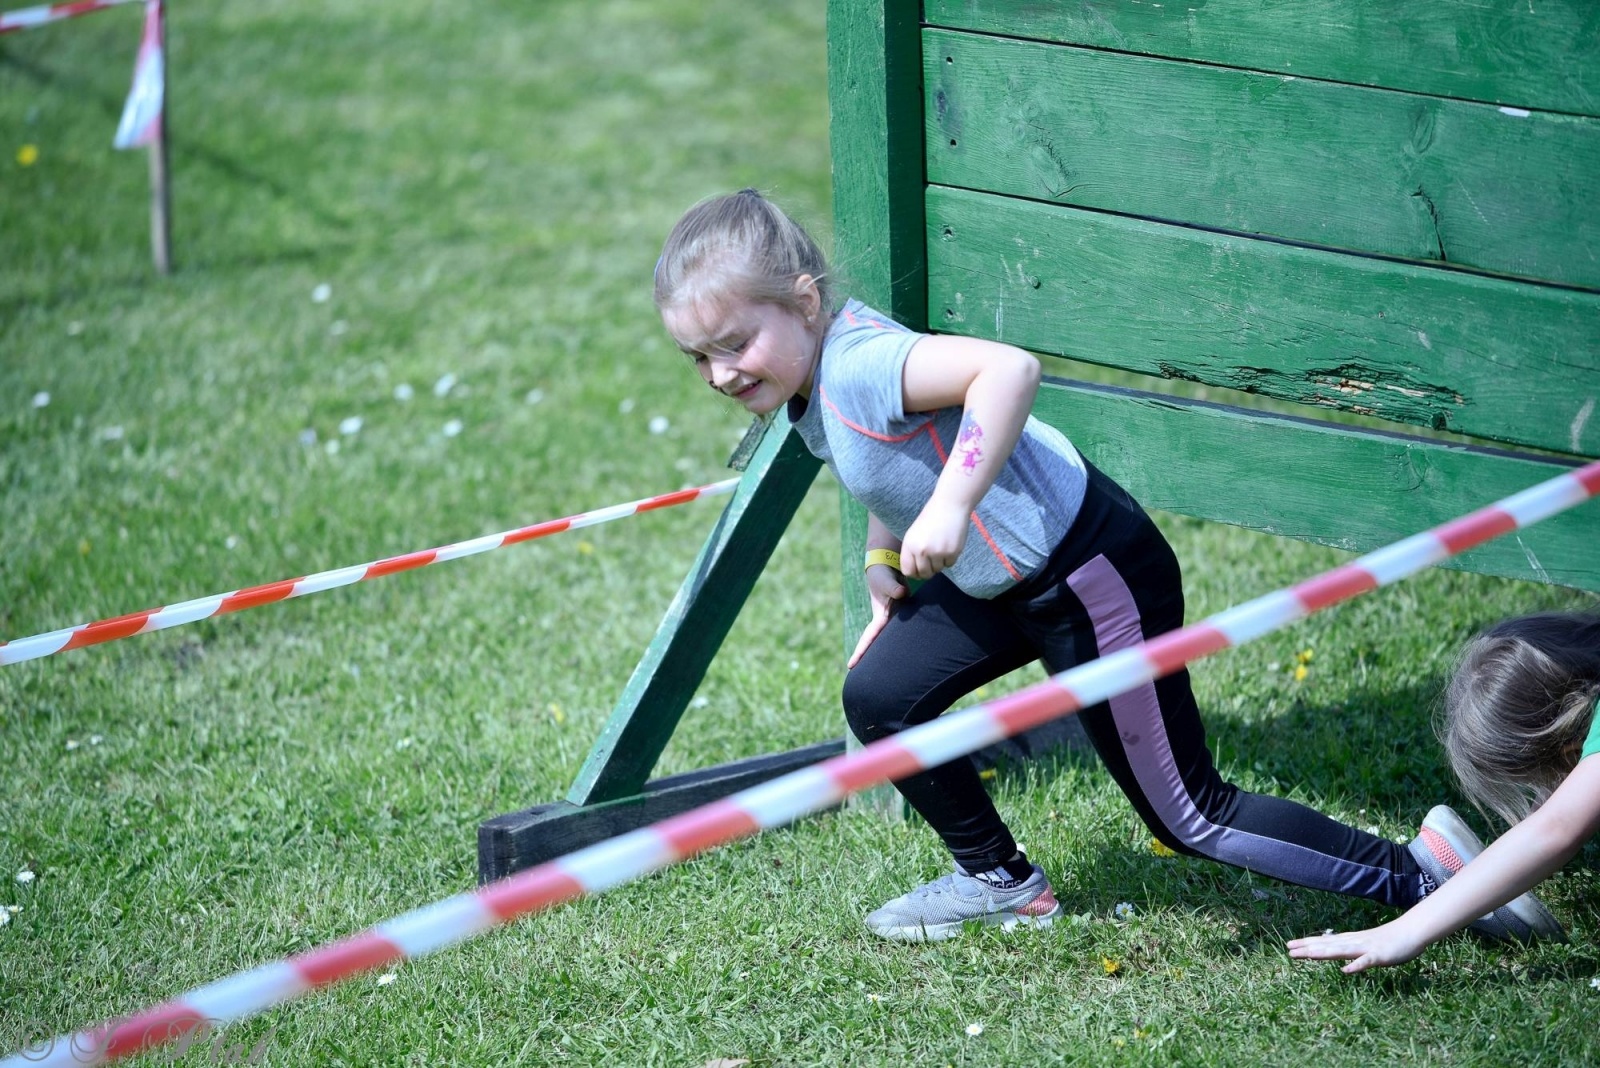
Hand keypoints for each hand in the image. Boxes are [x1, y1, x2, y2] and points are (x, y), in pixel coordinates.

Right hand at [847, 564, 907, 668]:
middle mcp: (886, 623)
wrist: (887, 571)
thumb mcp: (885, 580)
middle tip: (866, 683)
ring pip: (891, 642)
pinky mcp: (903, 616)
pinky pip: (903, 634)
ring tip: (891, 678)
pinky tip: (910, 657)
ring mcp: (894, 621)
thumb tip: (902, 593)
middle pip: (878, 646)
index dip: (860, 652)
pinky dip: (902, 644)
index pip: (869, 639)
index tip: (850, 665)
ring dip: (889, 656)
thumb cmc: (883, 576)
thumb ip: (893, 586)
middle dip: (871, 663)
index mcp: (879, 619)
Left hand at [899, 501, 967, 579]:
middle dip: (928, 571)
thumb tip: (914, 572)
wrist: (949, 505)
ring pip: (938, 570)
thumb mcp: (914, 534)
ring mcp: (937, 553)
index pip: (908, 571)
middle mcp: (921, 551)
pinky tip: (949, 545)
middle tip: (932, 563)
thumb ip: (912, 552)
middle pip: (924, 574)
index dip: (914, 573)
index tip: (919, 570)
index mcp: (909, 545)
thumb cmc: (931, 518)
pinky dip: (950, 558)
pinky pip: (950, 564)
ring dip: (940, 563)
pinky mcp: (952, 552)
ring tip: (941, 548)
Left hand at [1286, 922, 1427, 973]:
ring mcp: (1366, 948)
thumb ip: (1352, 949)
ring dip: (1324, 953)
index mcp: (1350, 941)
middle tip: (1288, 949)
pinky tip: (1345, 970)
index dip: (1307, 944)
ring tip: (1306, 955)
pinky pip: (1366, 962)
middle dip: (1308, 948)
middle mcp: (1354, 942)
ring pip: (1341, 951)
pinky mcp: (1379, 956)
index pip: (1324, 942)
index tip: (1289, 946)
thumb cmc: (1389, 940)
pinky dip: (1356, 966)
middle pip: (1327, 945)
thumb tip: (1339, 955)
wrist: (1411, 932)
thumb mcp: (1366, 945)